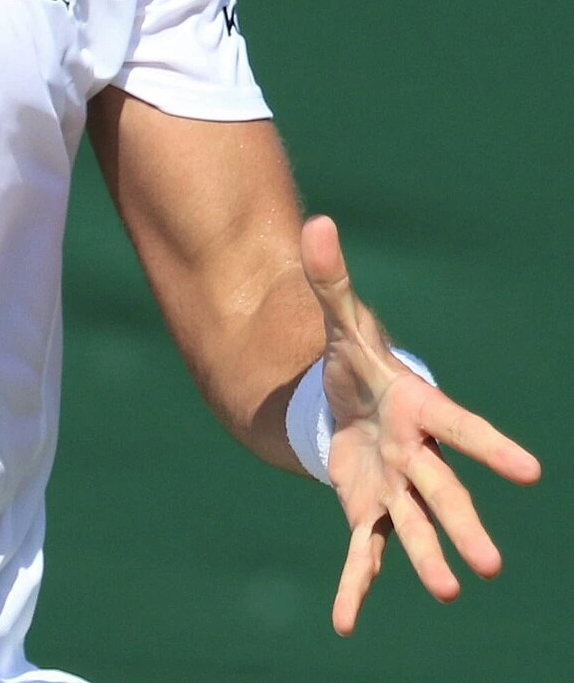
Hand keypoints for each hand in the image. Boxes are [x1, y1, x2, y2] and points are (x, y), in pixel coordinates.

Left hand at [301, 215, 541, 634]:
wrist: (345, 398)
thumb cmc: (355, 359)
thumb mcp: (340, 318)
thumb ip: (329, 276)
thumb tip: (314, 222)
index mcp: (417, 407)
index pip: (460, 427)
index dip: (491, 447)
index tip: (530, 470)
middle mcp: (414, 454)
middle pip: (442, 491)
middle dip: (463, 524)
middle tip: (487, 563)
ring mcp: (393, 488)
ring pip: (412, 528)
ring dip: (427, 559)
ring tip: (445, 590)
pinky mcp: (366, 511)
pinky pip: (363, 554)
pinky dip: (355, 587)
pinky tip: (344, 623)